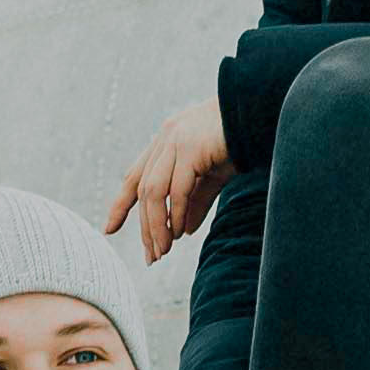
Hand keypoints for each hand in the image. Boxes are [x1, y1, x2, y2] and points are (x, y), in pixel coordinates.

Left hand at [104, 97, 234, 258]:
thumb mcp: (213, 175)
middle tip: (152, 256)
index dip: (121, 204)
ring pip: (154, 191)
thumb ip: (196, 200)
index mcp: (166, 141)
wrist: (259, 113)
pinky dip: (175, 213)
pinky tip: (178, 232)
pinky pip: (176, 188)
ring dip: (156, 225)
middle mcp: (165, 138)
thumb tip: (184, 230)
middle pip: (142, 189)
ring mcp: (176, 140)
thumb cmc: (239, 141)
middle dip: (145, 225)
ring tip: (162, 250)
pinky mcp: (191, 148)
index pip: (135, 176)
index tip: (109, 228)